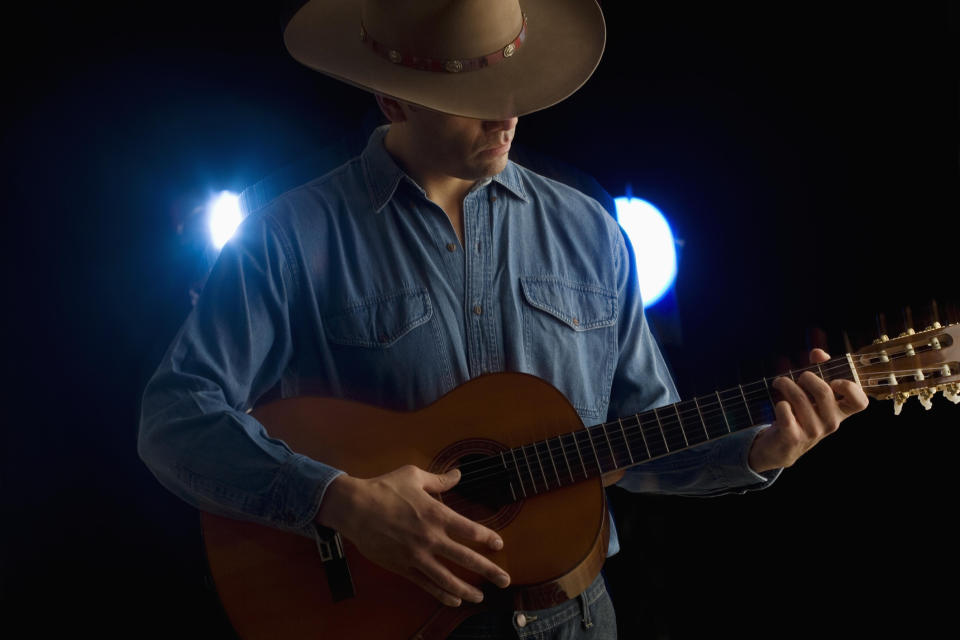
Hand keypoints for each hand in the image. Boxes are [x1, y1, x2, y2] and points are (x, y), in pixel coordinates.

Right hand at [315, 465, 510, 606]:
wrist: (354, 508)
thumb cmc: (384, 488)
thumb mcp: (413, 476)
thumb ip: (439, 479)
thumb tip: (458, 473)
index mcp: (436, 514)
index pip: (470, 530)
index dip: (487, 538)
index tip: (498, 544)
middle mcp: (430, 537)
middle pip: (466, 558)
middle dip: (488, 570)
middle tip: (505, 580)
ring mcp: (416, 555)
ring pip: (447, 578)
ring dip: (467, 589)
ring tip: (481, 597)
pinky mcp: (402, 566)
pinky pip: (426, 584)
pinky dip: (441, 593)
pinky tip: (453, 600)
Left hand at [749, 348, 868, 472]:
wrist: (781, 447)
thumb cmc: (800, 414)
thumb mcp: (812, 395)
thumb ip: (819, 370)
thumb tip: (818, 353)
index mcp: (840, 411)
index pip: (860, 402)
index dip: (850, 387)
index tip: (834, 381)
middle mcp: (831, 423)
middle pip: (824, 391)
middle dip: (806, 377)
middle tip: (798, 377)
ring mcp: (813, 431)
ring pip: (799, 398)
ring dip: (786, 384)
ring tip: (780, 382)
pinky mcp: (793, 437)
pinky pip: (785, 411)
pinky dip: (780, 404)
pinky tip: (780, 405)